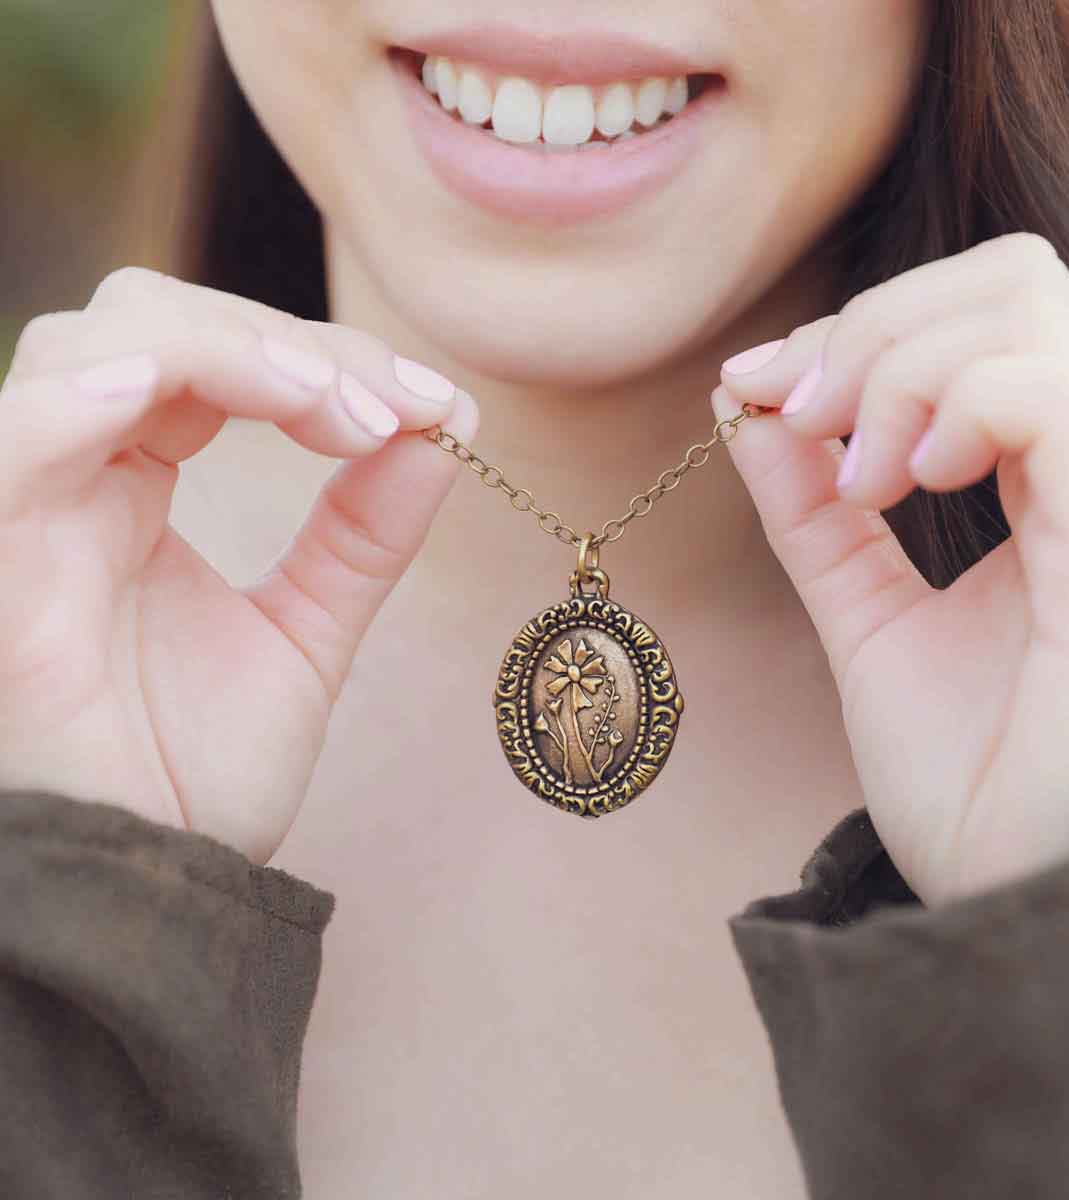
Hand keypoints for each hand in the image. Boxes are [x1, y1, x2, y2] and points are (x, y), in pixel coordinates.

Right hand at [0, 268, 474, 862]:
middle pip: (157, 324)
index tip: (435, 408)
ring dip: (227, 352)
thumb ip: (362, 535)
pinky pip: (12, 446)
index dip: (327, 361)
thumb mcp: (305, 634)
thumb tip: (440, 434)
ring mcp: (27, 513)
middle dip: (291, 346)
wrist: (140, 896)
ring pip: (91, 350)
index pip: (217, 361)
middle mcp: (74, 483)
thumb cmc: (196, 776)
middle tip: (394, 408)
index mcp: (133, 489)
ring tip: (338, 410)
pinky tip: (167, 390)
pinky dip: (81, 400)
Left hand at [715, 232, 1068, 903]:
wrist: (1027, 918)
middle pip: (1013, 279)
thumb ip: (817, 515)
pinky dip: (937, 411)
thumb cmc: (974, 787)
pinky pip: (1041, 394)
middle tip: (798, 414)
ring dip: (889, 367)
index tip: (752, 388)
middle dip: (870, 326)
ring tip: (851, 478)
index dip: (858, 329)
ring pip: (1023, 311)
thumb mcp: (869, 622)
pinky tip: (895, 490)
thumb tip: (750, 411)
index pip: (992, 318)